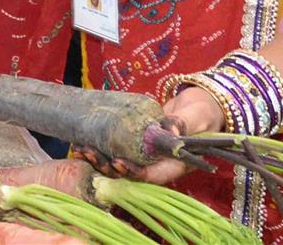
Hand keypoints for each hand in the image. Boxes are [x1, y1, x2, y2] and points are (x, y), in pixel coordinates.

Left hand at [70, 86, 222, 184]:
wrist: (197, 107)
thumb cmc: (202, 113)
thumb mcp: (197, 117)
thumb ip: (185, 123)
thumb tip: (172, 128)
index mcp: (175, 165)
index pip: (152, 175)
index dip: (134, 172)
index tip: (116, 162)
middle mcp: (158, 165)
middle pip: (130, 174)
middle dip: (108, 167)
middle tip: (89, 152)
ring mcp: (145, 158)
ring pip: (119, 166)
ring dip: (98, 160)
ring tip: (79, 148)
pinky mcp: (134, 147)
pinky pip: (115, 153)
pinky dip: (99, 150)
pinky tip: (80, 143)